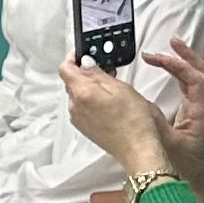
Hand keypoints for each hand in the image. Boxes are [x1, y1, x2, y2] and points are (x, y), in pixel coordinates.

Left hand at [59, 57, 175, 171]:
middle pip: (71, 81)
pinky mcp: (85, 127)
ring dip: (91, 87)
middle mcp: (74, 107)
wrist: (138, 149)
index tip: (85, 53)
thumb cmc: (134, 121)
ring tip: (113, 87)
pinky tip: (111, 102)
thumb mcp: (120, 88)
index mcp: (81, 93)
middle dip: (86, 72)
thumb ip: (98, 73)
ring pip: (78, 95)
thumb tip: (85, 62)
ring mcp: (78, 119)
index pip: (65, 68)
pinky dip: (93, 100)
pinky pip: (83, 107)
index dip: (73, 57)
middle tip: (106, 69)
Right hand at [142, 44, 203, 202]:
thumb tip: (138, 106)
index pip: (194, 78)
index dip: (176, 64)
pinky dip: (180, 77)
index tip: (156, 57)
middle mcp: (203, 108)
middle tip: (170, 42)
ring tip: (167, 53)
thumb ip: (153, 125)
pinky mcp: (195, 117)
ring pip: (196, 79)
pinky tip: (170, 75)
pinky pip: (190, 90)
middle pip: (200, 72)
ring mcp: (201, 112)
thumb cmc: (191, 169)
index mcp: (200, 112)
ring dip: (183, 64)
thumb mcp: (168, 146)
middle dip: (185, 55)